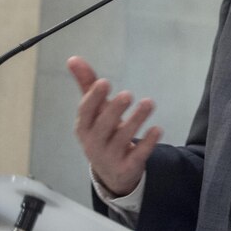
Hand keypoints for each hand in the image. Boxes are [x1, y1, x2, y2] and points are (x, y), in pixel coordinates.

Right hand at [67, 56, 161, 196]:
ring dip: (135, 120)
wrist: (111, 172)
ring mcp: (110, 157)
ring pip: (122, 139)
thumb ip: (87, 84)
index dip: (93, 98)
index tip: (104, 82)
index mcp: (85, 126)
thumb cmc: (102, 131)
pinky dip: (147, 143)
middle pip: (102, 127)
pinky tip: (157, 129)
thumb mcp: (94, 111)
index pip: (85, 112)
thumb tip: (73, 58)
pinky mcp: (127, 167)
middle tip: (127, 94)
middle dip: (114, 110)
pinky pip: (137, 156)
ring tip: (148, 102)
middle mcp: (94, 143)